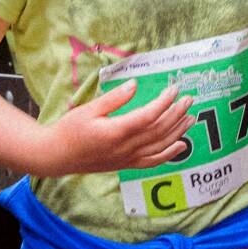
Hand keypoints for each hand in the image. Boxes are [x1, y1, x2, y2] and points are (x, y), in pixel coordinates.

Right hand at [41, 80, 193, 175]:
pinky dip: (169, 154)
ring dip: (178, 131)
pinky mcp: (126, 164)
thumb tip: (135, 84)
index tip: (174, 89)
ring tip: (191, 117)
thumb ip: (114, 98)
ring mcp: (127, 158)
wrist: (56, 156)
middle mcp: (124, 147)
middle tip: (189, 99)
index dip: (164, 103)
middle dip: (176, 114)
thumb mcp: (89, 109)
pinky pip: (152, 161)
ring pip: (160, 146)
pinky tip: (182, 146)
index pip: (148, 116)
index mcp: (115, 131)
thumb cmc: (70, 129)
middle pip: (158, 130)